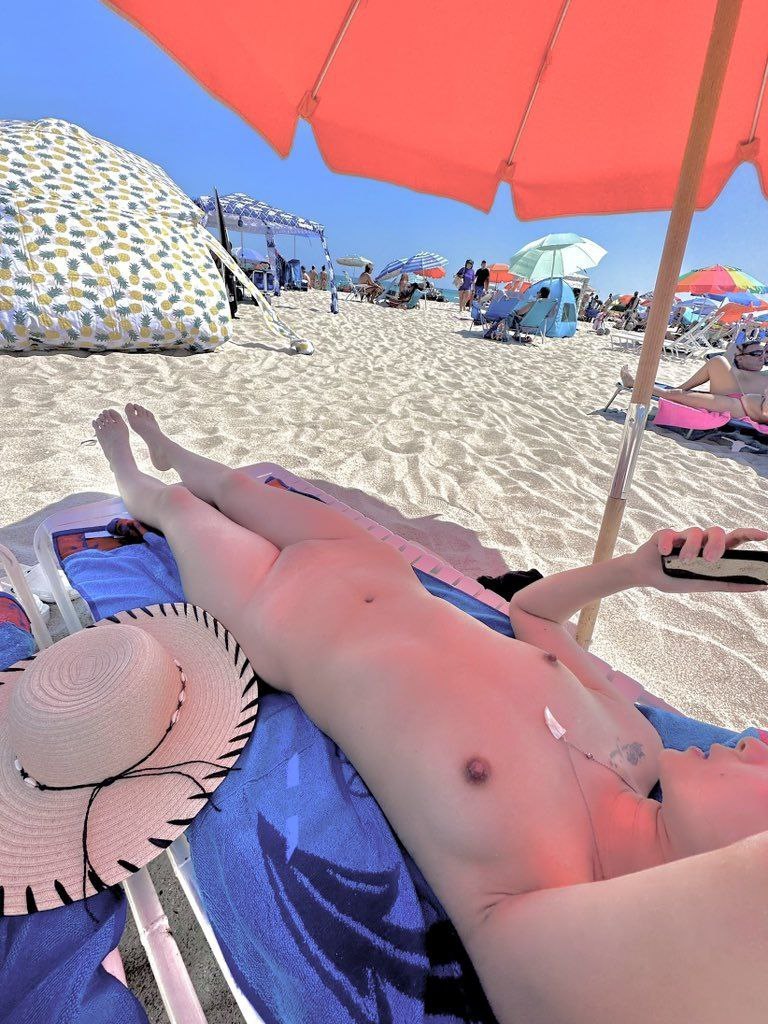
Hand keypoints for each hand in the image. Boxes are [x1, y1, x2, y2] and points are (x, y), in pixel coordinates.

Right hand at [628, 526, 767, 592]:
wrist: (644, 576)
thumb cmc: (674, 578)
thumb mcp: (703, 583)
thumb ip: (727, 583)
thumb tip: (758, 585)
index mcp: (712, 551)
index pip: (735, 538)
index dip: (750, 534)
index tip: (764, 536)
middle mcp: (700, 542)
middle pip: (718, 531)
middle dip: (717, 543)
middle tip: (710, 559)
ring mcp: (683, 536)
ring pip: (696, 531)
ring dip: (692, 547)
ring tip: (684, 560)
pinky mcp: (666, 534)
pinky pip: (671, 534)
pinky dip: (669, 545)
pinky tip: (664, 554)